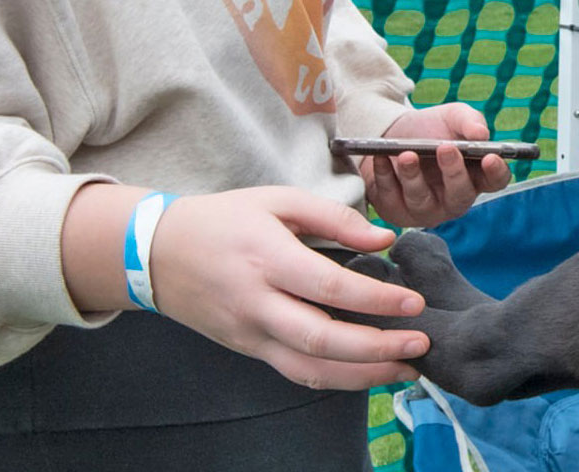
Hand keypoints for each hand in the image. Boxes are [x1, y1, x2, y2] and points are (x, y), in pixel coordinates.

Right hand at [149, 186, 429, 389]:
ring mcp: (250, 334)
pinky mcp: (248, 349)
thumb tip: (385, 238)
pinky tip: (370, 372)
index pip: (329, 286)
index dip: (375, 300)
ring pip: (309, 368)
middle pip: (321, 340)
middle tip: (421, 344)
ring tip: (407, 368)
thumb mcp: (278, 200)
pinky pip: (295, 372)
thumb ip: (334, 218)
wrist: (157, 252)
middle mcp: (257, 304)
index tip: (415, 302)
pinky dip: (336, 379)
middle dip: (376, 348)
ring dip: (362, 375)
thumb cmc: (226, 218)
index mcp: (267, 259)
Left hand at [362, 103, 510, 227]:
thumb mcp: (452, 117)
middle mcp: (455, 198)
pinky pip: (390, 199)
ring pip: (422, 200)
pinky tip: (381, 158)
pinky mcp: (397, 212)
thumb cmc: (432, 128)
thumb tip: (481, 135)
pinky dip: (385, 177)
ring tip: (407, 154)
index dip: (496, 172)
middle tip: (445, 148)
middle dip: (453, 172)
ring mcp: (426, 209)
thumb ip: (470, 121)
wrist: (393, 134)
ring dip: (414, 177)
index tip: (490, 157)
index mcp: (477, 176)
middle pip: (460, 195)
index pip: (495, 181)